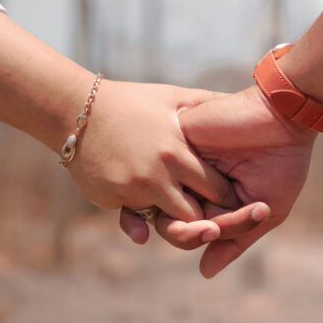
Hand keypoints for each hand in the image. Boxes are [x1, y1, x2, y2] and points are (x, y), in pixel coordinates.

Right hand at [69, 81, 241, 232]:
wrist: (77, 110)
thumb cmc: (133, 102)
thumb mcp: (174, 98)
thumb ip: (209, 102)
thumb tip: (246, 100)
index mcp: (177, 153)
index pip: (216, 189)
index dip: (228, 197)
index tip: (237, 200)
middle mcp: (156, 177)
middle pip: (194, 216)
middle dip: (207, 220)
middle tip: (217, 220)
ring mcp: (132, 191)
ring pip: (167, 224)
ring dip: (176, 221)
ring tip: (186, 216)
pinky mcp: (111, 200)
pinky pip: (135, 221)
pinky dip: (142, 220)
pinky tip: (147, 216)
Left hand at [121, 85, 315, 276]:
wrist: (285, 119)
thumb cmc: (282, 164)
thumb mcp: (264, 211)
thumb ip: (234, 240)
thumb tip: (205, 273)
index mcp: (210, 200)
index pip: (188, 231)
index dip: (197, 239)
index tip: (217, 233)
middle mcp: (191, 183)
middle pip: (168, 223)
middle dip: (189, 235)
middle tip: (214, 229)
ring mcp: (182, 163)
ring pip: (162, 202)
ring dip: (186, 220)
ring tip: (212, 218)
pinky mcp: (177, 141)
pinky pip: (164, 174)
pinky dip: (184, 190)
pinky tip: (206, 189)